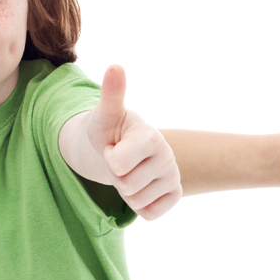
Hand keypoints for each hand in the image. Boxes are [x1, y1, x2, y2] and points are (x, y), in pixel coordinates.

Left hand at [81, 65, 181, 218]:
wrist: (116, 147)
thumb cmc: (108, 130)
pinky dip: (138, 205)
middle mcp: (168, 155)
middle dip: (115, 176)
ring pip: (136, 201)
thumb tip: (115, 66)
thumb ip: (111, 94)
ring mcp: (173, 176)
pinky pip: (150, 214)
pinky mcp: (174, 194)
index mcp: (151, 136)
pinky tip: (139, 186)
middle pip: (126, 186)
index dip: (108, 159)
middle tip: (118, 161)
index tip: (112, 147)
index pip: (118, 165)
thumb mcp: (104, 114)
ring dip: (125, 191)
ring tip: (128, 171)